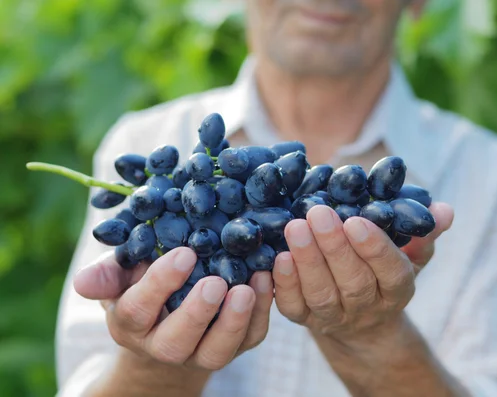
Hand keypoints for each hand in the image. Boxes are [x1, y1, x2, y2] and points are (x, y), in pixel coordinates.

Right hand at [74, 247, 272, 370]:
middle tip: (216, 282)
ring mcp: (201, 351)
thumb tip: (83, 282)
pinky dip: (261, 314)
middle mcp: (166, 345)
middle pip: (177, 341)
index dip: (160, 284)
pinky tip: (267, 281)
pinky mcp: (233, 347)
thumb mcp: (120, 276)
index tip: (184, 254)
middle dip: (198, 313)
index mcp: (133, 323)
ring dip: (235, 321)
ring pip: (217, 350)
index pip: (139, 310)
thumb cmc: (141, 286)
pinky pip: (250, 339)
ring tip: (247, 287)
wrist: (169, 319)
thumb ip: (106, 275)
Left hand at [272, 203, 453, 341]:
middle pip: (353, 283)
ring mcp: (334, 317)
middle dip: (334, 248)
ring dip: (307, 261)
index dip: (374, 249)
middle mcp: (367, 307)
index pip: (391, 272)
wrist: (360, 322)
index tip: (356, 221)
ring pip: (321, 295)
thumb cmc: (384, 271)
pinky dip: (284, 283)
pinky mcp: (304, 319)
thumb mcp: (411, 253)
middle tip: (318, 213)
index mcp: (397, 289)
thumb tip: (443, 210)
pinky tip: (277, 256)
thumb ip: (424, 231)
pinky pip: (293, 307)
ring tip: (295, 226)